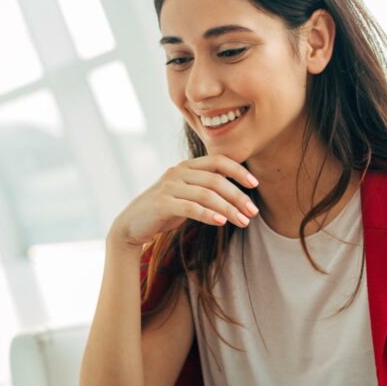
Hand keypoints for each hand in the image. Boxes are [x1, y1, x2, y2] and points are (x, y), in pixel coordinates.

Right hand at [109, 155, 258, 248]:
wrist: (132, 224)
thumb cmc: (164, 210)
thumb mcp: (187, 195)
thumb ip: (206, 189)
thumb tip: (236, 193)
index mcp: (186, 166)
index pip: (218, 161)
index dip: (238, 171)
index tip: (255, 184)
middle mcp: (178, 172)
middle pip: (216, 180)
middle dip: (238, 196)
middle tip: (253, 212)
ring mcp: (169, 187)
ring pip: (206, 195)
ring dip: (228, 209)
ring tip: (243, 222)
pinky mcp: (162, 203)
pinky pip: (191, 208)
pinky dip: (208, 214)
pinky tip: (221, 222)